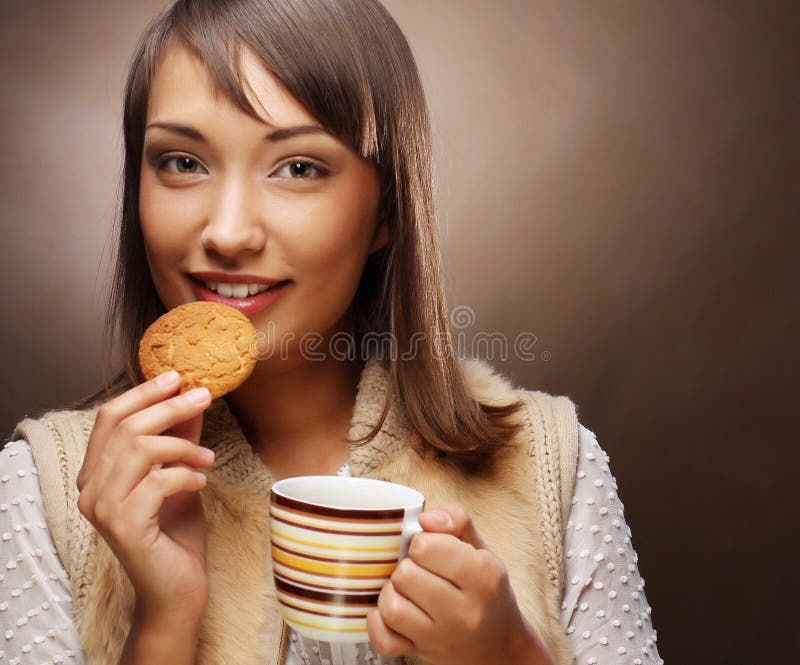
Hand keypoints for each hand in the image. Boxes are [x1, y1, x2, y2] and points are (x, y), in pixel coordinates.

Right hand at [76, 370, 214, 620]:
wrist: (177, 589)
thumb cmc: (176, 533)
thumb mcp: (180, 474)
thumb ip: (180, 439)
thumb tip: (193, 397)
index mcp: (96, 473)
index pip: (109, 417)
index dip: (143, 393)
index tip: (177, 377)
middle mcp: (89, 489)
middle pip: (126, 427)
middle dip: (169, 407)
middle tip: (204, 397)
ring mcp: (102, 508)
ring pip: (139, 449)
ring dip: (182, 444)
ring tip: (208, 456)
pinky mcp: (124, 526)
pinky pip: (157, 481)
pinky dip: (185, 475)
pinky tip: (202, 482)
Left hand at [367, 503, 552, 664]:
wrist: (497, 645)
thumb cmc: (484, 590)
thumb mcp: (480, 548)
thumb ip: (456, 519)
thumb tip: (426, 519)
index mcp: (484, 576)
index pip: (426, 547)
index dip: (423, 542)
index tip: (433, 551)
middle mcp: (466, 612)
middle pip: (405, 575)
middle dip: (409, 567)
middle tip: (422, 572)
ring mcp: (442, 638)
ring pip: (391, 606)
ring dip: (393, 592)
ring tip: (409, 591)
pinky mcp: (422, 655)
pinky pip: (383, 639)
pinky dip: (380, 623)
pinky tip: (395, 613)